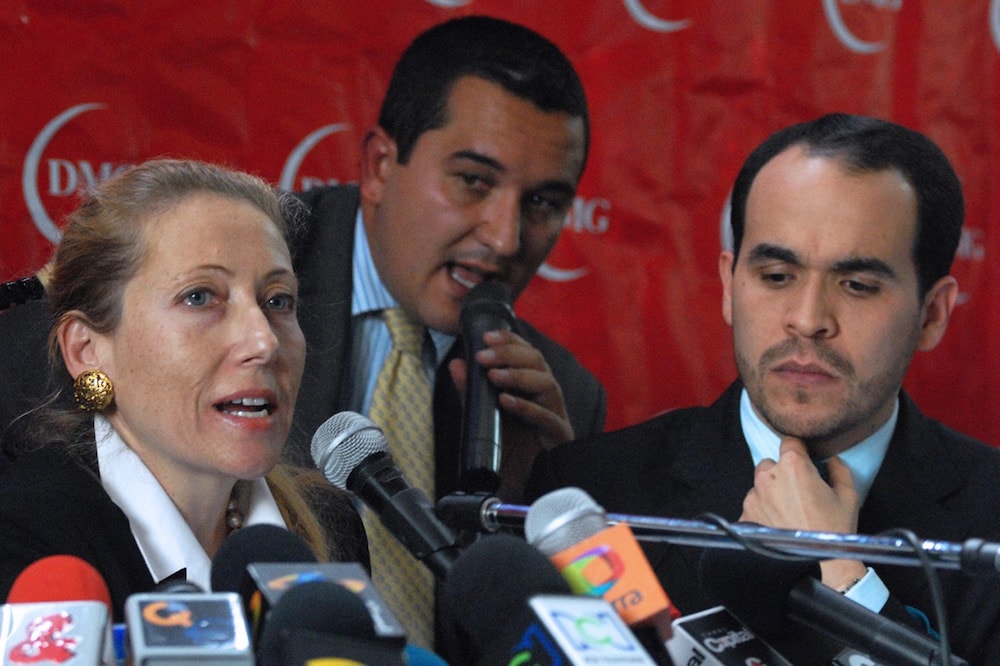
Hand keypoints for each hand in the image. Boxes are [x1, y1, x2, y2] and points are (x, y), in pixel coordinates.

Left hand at [448, 329, 573, 444]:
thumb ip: (472, 391)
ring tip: (493, 376)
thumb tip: (456, 364)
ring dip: (518, 376)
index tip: (486, 337)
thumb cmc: (507, 447)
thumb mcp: (483, 415)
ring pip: (546, 384)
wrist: (517, 485)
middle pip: (538, 362)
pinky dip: (526, 407)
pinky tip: (505, 401)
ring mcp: (556, 414)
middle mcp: (547, 395)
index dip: (509, 340)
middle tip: (483, 356)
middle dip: (509, 354)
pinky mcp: (560, 435)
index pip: (526, 352)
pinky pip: (548, 417)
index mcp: (532, 385)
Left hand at [740, 437, 866, 589]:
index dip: (798, 450)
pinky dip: (762, 513)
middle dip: (782, 473)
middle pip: (770, 464)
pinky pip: (753, 507)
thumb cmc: (835, 529)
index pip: (789, 441)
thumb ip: (838, 468)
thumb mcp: (849, 494)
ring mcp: (753, 497)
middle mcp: (768, 476)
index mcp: (793, 465)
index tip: (803, 461)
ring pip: (760, 486)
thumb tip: (830, 459)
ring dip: (771, 494)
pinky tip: (778, 525)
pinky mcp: (745, 516)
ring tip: (789, 513)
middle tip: (798, 492)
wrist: (820, 565)